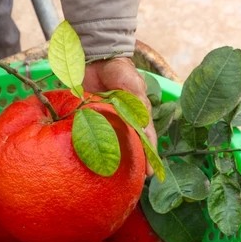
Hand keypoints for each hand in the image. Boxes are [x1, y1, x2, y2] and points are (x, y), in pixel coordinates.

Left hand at [83, 57, 156, 174]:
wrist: (97, 57)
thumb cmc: (119, 70)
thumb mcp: (132, 83)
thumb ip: (137, 101)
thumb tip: (143, 125)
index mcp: (138, 114)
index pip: (146, 139)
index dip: (149, 156)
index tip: (150, 174)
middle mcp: (124, 121)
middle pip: (130, 146)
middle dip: (132, 164)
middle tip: (132, 184)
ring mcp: (108, 121)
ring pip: (112, 145)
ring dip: (113, 160)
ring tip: (113, 180)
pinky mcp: (91, 119)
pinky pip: (92, 136)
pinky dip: (92, 148)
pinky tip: (90, 162)